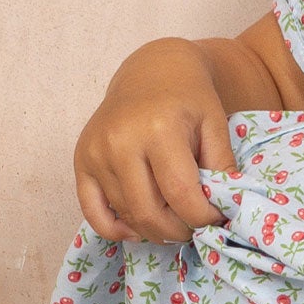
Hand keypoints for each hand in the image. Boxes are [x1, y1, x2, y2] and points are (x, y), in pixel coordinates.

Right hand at [73, 38, 235, 243]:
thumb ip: (222, 166)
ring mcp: (95, 152)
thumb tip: (222, 209)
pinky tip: (137, 229)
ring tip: (173, 219)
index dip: (202, 217)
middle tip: (194, 228)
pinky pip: (91, 211)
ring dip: (153, 229)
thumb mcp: (215, 124)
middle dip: (178, 231)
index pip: (181, 195)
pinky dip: (114, 229)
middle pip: (149, 213)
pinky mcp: (80, 160)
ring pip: (125, 214)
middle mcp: (121, 142)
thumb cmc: (188, 99)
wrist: (151, 71)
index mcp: (159, 130)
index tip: (215, 218)